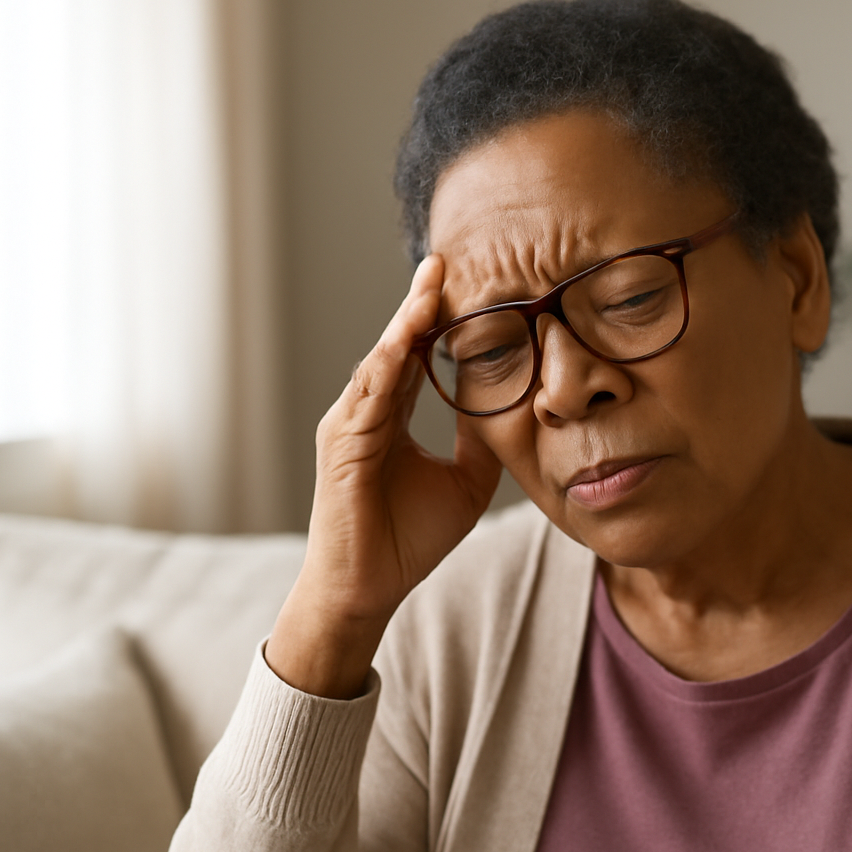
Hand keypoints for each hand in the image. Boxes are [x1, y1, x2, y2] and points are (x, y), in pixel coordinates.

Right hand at [267, 256, 502, 697]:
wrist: (369, 590)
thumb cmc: (409, 540)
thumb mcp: (466, 482)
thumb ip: (481, 440)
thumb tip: (511, 402)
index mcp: (390, 417)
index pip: (415, 355)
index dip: (436, 320)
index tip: (463, 282)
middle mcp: (365, 413)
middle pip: (395, 346)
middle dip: (419, 304)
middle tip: (443, 261)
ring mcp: (348, 427)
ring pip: (380, 363)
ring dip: (403, 325)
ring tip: (429, 288)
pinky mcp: (340, 448)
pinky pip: (367, 399)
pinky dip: (386, 368)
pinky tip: (404, 344)